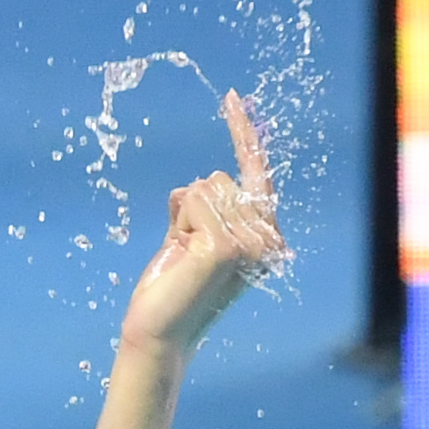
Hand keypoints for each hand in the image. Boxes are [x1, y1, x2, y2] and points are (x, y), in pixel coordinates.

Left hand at [119, 90, 286, 358]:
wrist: (159, 331)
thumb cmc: (174, 286)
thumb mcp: (192, 237)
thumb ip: (204, 209)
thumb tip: (200, 182)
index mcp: (267, 239)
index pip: (256, 175)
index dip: (242, 134)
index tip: (230, 96)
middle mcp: (268, 240)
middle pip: (223, 177)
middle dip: (195, 206)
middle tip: (187, 250)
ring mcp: (251, 243)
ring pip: (208, 185)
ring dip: (185, 216)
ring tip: (185, 255)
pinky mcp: (227, 246)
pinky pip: (193, 198)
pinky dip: (179, 221)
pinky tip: (182, 253)